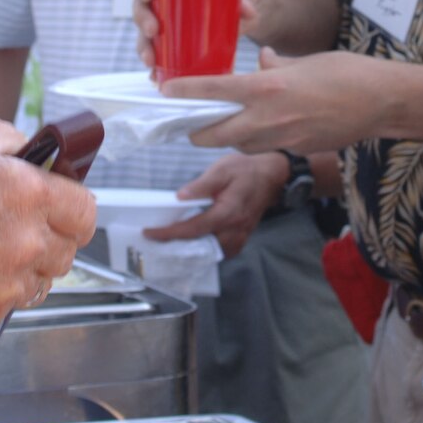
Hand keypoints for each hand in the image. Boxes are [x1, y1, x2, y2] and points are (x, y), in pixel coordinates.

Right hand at [0, 115, 97, 331]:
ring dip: (27, 265)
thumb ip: (8, 141)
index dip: (73, 204)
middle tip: (18, 223)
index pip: (86, 211)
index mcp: (27, 193)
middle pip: (69, 250)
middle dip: (51, 235)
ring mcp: (4, 285)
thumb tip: (30, 154)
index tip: (59, 202)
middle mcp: (24, 243)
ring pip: (42, 281)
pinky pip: (8, 303)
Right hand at [130, 0, 266, 70]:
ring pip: (143, 31)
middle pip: (139, 4)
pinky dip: (155, 63)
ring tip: (151, 60)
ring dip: (144, 45)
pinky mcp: (172, 39)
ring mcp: (164, 19)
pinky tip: (154, 76)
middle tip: (153, 29)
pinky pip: (157, 50)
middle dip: (142, 18)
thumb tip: (248, 11)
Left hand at [142, 151, 291, 256]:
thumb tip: (180, 197)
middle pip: (201, 247)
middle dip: (177, 247)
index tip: (150, 232)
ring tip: (170, 242)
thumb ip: (201, 184)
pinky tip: (194, 242)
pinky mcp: (242, 237)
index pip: (193, 229)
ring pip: (211, 253)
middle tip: (156, 241)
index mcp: (227, 212)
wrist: (272, 175)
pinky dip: (206, 250)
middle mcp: (234, 230)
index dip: (170, 233)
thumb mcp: (222, 169)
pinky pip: (222, 251)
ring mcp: (240, 236)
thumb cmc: (246, 169)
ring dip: (191, 251)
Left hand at [167, 49, 379, 154]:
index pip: (214, 91)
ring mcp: (284, 139)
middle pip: (216, 134)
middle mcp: (270, 117)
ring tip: (224, 125)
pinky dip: (256, 141)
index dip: (185, 92)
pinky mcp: (298, 150)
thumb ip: (277, 65)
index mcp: (269, 87)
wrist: (383, 103)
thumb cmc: (348, 73)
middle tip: (188, 123)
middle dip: (197, 132)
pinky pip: (266, 149)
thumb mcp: (306, 61)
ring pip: (239, 145)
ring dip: (227, 138)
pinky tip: (263, 129)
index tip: (165, 90)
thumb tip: (262, 62)